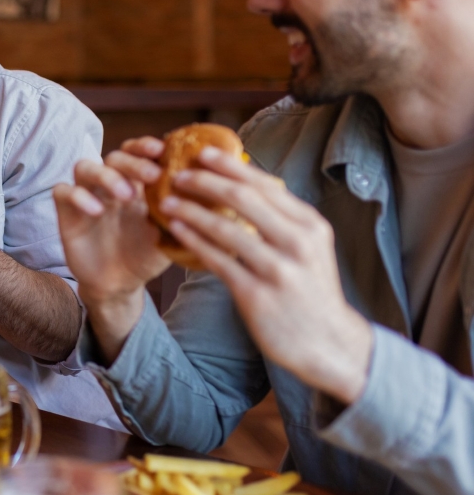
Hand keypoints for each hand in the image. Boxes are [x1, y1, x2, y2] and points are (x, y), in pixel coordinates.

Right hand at [53, 137, 170, 356]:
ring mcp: (87, 196)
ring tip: (124, 195)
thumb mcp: (171, 236)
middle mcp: (110, 184)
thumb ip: (186, 216)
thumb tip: (217, 200)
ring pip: (85, 166)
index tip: (164, 150)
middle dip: (134, 161)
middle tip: (153, 176)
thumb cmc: (145, 256)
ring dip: (106, 175)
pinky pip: (63, 192)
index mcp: (136, 184)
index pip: (139, 152)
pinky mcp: (66, 213)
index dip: (148, 146)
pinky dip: (79, 196)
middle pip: (115, 155)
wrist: (117, 286)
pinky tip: (96, 210)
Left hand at [160, 145, 372, 403]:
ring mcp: (277, 269)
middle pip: (244, 199)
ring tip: (166, 201)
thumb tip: (245, 183)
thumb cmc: (311, 288)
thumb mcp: (310, 246)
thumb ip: (283, 218)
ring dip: (191, 211)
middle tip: (177, 173)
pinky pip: (217, 260)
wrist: (328, 342)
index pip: (265, 184)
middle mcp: (297, 242)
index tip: (203, 152)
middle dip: (206, 181)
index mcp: (310, 224)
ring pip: (225, 229)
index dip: (230, 166)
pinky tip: (175, 230)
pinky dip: (193, 241)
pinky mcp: (256, 294)